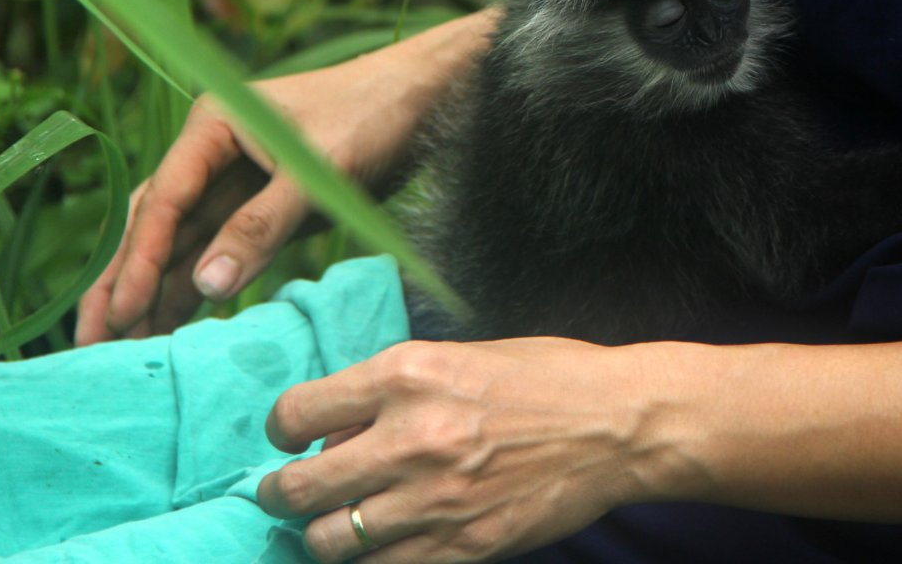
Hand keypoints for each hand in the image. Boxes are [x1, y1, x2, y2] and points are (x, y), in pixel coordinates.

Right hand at [75, 11, 500, 345]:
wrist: (427, 99)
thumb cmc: (373, 117)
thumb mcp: (319, 174)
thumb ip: (261, 227)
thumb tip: (204, 287)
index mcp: (213, 126)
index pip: (164, 201)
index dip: (138, 261)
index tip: (119, 313)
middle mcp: (213, 153)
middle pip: (156, 224)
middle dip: (124, 282)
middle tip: (90, 344)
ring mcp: (237, 181)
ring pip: (183, 243)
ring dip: (156, 292)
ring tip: (121, 348)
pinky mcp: (264, 206)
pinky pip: (219, 250)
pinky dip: (198, 287)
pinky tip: (173, 326)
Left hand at [258, 339, 656, 562]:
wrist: (619, 425)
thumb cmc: (547, 378)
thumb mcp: (463, 357)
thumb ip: (395, 389)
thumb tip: (336, 429)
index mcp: (408, 375)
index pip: (297, 412)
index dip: (283, 430)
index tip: (292, 439)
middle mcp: (410, 438)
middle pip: (300, 488)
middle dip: (282, 494)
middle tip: (290, 493)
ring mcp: (435, 500)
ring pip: (329, 542)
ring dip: (324, 534)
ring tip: (338, 523)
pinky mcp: (462, 546)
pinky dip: (373, 560)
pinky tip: (385, 544)